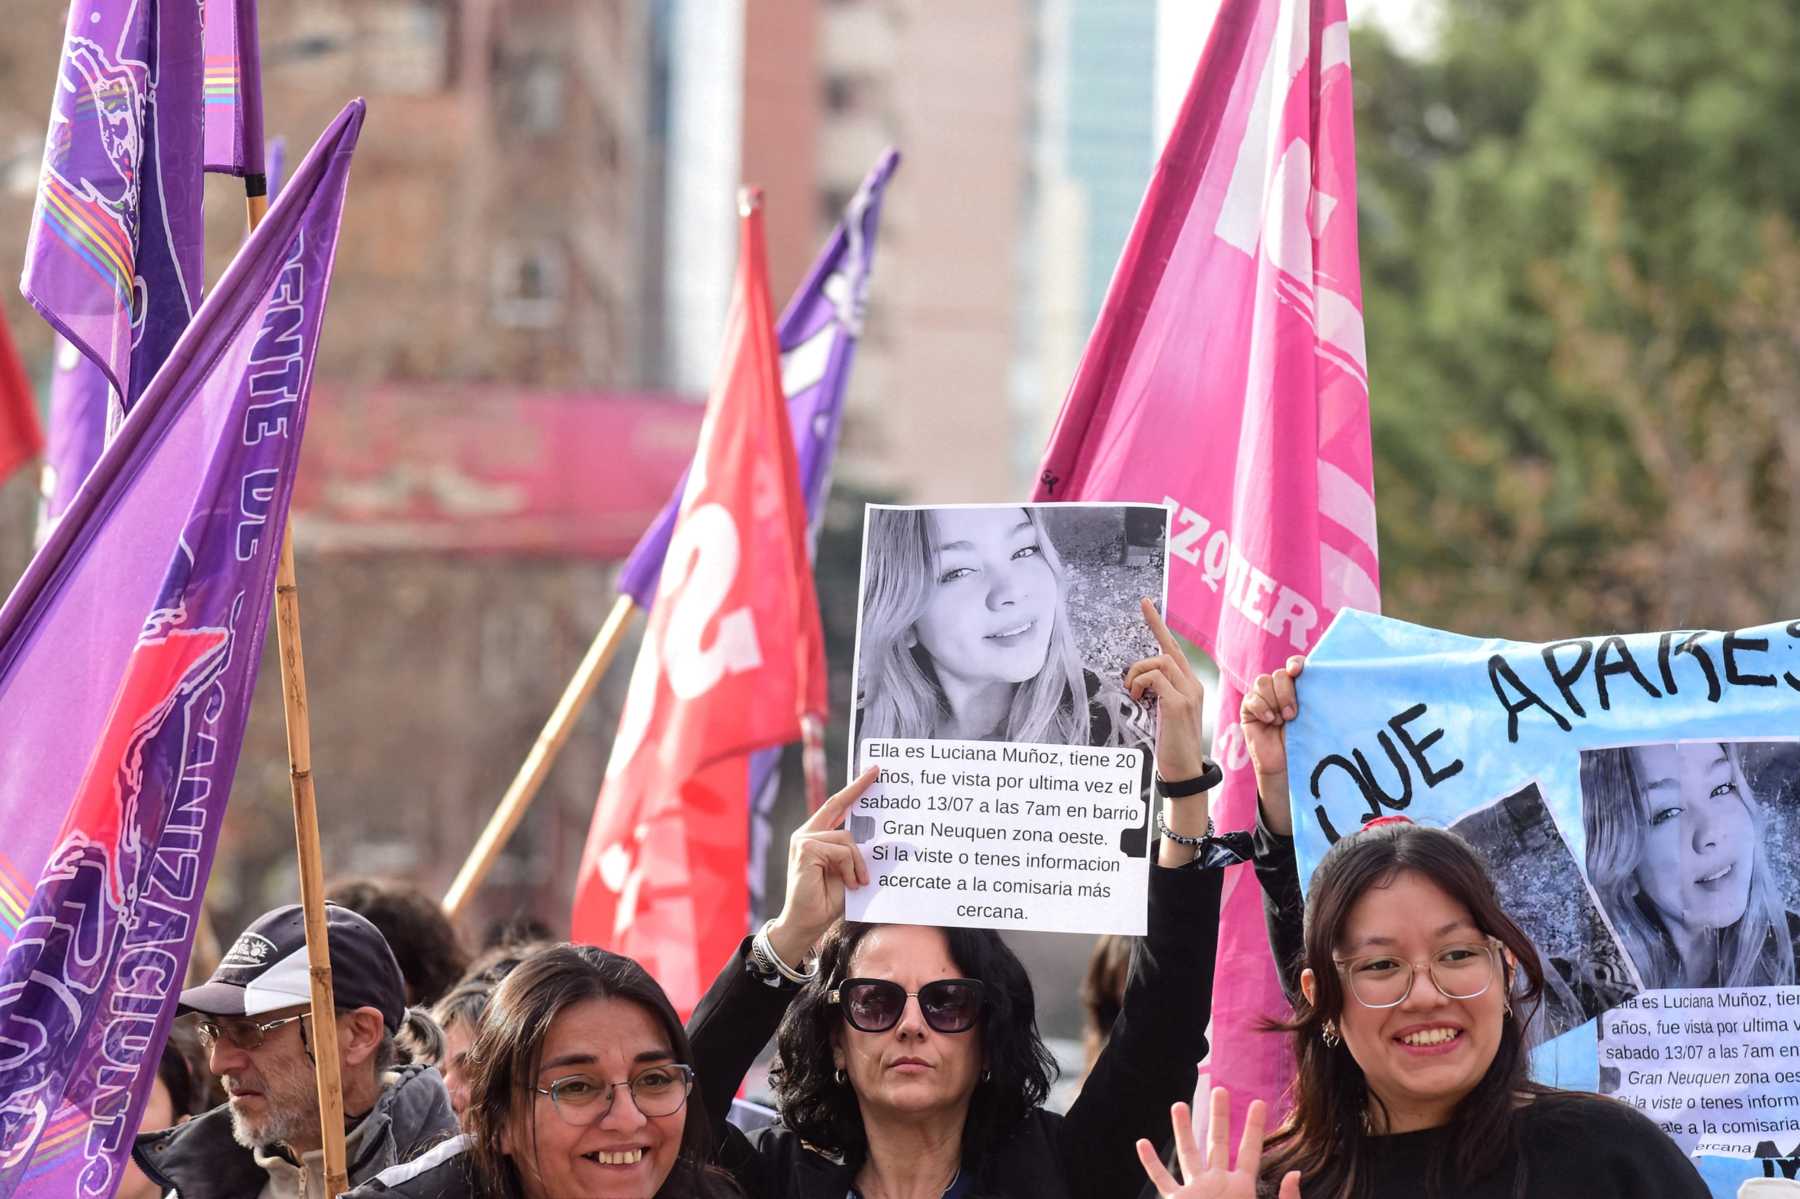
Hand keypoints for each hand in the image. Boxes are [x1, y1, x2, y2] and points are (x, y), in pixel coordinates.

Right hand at [766, 766, 876, 963]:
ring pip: (847, 837)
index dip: (853, 789)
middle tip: (877, 771)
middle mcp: (808, 834)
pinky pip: (841, 850)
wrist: (807, 923)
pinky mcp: (804, 848)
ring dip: (858, 863)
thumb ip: (859, 854)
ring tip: (858, 882)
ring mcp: (803, 840)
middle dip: (858, 787)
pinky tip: (848, 883)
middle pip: (837, 804)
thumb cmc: (827, 901)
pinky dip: (849, 868)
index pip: (837, 807)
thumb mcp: (850, 873)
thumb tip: (886, 841)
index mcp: (818, 837)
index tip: (871, 772)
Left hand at [1125, 598, 1208, 782]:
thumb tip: (1137, 683)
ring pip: (1160, 661)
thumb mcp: (1162, 714)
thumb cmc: (1171, 747)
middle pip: (1168, 650)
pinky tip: (1138, 698)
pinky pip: (1155, 678)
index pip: (1174, 650)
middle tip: (1137, 635)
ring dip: (1138, 673)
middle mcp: (1193, 686)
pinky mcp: (1179, 705)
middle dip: (1151, 633)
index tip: (1146, 604)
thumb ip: (1156, 695)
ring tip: (1133, 693)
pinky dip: (1141, 684)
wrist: (1184, 773)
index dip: (1159, 626)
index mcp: (1189, 686)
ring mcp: (1189, 694)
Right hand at [1136, 1086, 1301, 1198]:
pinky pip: (1162, 1181)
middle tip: (1220, 1089)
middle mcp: (1218, 1185)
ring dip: (1182, 1130)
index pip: (1249, 1151)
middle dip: (1219, 1116)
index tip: (1260, 1102)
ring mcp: (1196, 1192)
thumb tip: (1296, 1172)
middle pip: (1218, 1143)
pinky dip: (1151, 1164)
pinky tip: (1143, 1144)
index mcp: (1242, 1189)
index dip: (1255, 1127)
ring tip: (1179, 1104)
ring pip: (1187, 1154)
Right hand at [1240, 656, 1303, 837]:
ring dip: (1274, 700)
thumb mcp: (1312, 717)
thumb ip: (1311, 697)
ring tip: (1282, 720)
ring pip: (1264, 682)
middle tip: (1293, 714)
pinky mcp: (1249, 709)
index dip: (1296, 664)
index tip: (1297, 671)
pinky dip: (1261, 707)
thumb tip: (1319, 679)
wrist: (1287, 766)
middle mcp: (1280, 690)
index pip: (1296, 665)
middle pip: (1279, 674)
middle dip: (1286, 692)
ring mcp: (1263, 698)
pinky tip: (1269, 720)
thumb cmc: (1305, 742)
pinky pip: (1251, 698)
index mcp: (1298, 687)